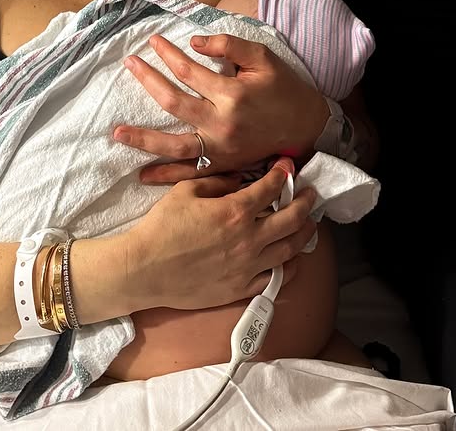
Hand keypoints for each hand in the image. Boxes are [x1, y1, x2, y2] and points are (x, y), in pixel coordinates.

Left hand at [113, 32, 328, 181]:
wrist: (305, 128)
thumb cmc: (283, 88)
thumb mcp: (263, 58)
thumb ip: (230, 46)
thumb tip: (194, 42)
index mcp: (232, 94)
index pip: (189, 70)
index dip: (168, 54)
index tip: (152, 41)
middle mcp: (222, 124)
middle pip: (174, 103)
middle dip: (148, 81)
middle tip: (129, 64)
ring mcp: (221, 149)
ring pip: (175, 145)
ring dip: (144, 139)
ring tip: (117, 133)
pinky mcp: (223, 166)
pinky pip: (190, 173)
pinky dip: (166, 176)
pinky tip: (142, 175)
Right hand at [127, 159, 315, 309]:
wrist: (145, 269)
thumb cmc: (162, 227)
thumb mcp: (186, 190)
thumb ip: (218, 182)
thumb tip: (239, 181)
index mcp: (235, 211)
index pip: (271, 188)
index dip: (283, 174)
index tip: (287, 166)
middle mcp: (248, 239)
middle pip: (291, 219)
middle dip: (305, 202)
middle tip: (310, 194)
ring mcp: (247, 267)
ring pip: (290, 249)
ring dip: (304, 233)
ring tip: (309, 224)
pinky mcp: (241, 289)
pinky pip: (275, 278)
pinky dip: (289, 266)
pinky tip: (292, 258)